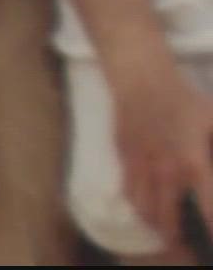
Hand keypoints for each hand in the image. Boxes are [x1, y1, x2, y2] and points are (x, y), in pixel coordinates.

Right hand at [112, 64, 212, 245]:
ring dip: (156, 227)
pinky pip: (129, 193)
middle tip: (185, 251)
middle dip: (177, 241)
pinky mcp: (125, 158)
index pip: (209, 210)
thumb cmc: (184, 99)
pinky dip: (138, 207)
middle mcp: (166, 173)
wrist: (140, 79)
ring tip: (167, 237)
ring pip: (145, 210)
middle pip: (168, 220)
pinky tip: (146, 211)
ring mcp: (142, 167)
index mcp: (194, 165)